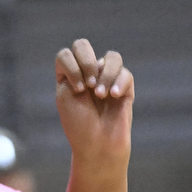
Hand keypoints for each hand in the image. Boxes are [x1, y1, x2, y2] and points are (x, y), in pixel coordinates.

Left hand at [55, 39, 133, 169]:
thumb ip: (73, 70)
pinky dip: (119, 83)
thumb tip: (96, 59)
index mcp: (68, 77)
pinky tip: (113, 96)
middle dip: (87, 62)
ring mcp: (107, 79)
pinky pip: (126, 73)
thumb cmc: (78, 124)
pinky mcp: (125, 88)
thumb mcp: (65, 95)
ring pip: (111, 57)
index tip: (76, 90)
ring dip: (106, 74)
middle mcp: (87, 75)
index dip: (72, 67)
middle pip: (83, 46)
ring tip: (101, 95)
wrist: (97, 145)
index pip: (66, 54)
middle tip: (88, 86)